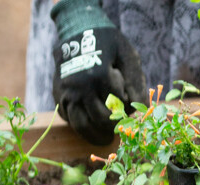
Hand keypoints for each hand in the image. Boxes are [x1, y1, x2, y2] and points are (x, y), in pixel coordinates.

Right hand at [51, 0, 146, 145]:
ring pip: (80, 125)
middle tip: (120, 132)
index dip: (127, 111)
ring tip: (106, 139)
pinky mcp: (58, 95)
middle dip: (113, 128)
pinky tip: (91, 126)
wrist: (78, 29)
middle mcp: (80, 86)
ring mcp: (67, 92)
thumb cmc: (108, 43)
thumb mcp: (128, 55)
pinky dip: (80, 126)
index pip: (118, 106)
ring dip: (95, 135)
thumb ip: (136, 81)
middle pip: (99, 120)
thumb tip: (141, 108)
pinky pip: (68, 118)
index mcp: (99, 76)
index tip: (131, 109)